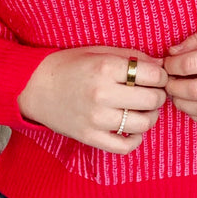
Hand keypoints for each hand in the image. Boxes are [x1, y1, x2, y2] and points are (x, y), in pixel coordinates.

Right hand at [18, 47, 167, 153]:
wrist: (34, 86)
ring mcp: (96, 119)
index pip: (152, 74)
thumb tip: (160, 65)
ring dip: (150, 116)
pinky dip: (136, 139)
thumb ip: (130, 57)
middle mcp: (102, 94)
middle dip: (159, 94)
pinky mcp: (90, 138)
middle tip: (153, 91)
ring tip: (144, 108)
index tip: (158, 76)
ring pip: (144, 124)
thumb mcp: (99, 51)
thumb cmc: (69, 65)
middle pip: (152, 99)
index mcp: (105, 67)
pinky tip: (133, 128)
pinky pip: (125, 146)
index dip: (161, 75)